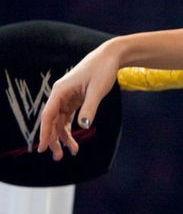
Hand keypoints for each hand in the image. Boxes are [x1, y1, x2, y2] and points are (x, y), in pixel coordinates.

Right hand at [37, 39, 121, 159]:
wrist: (110, 56)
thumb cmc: (102, 70)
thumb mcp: (97, 90)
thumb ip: (89, 107)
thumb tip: (84, 125)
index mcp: (60, 91)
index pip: (48, 115)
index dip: (44, 132)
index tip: (42, 148)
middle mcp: (60, 94)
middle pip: (52, 121)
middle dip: (54, 139)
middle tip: (58, 157)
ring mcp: (67, 97)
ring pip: (60, 121)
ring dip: (64, 137)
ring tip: (73, 152)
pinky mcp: (75, 99)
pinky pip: (68, 117)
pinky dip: (71, 129)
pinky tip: (74, 140)